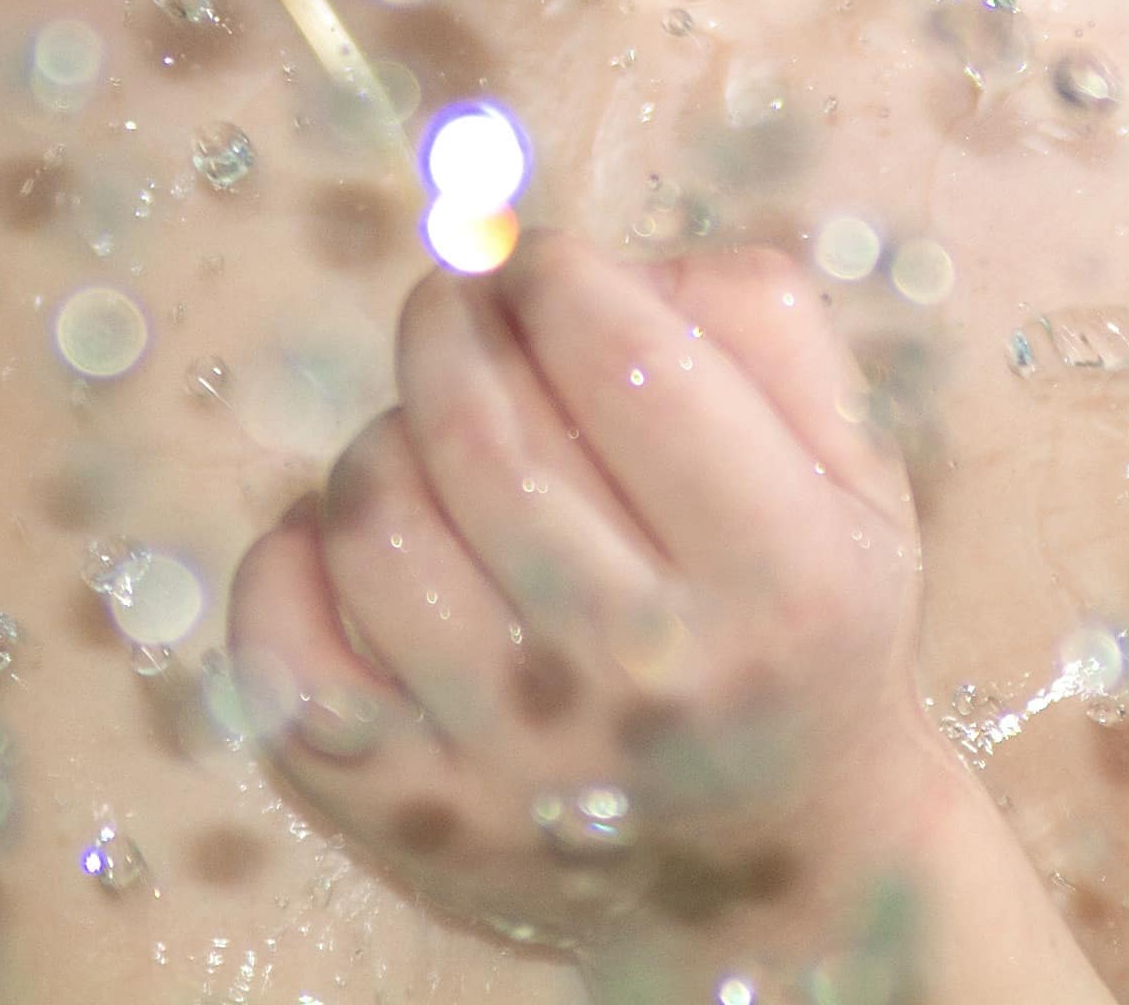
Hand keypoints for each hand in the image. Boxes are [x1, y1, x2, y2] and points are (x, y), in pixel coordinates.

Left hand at [228, 231, 975, 980]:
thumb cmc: (805, 613)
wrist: (791, 867)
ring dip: (385, 437)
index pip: (615, 357)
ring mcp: (517, 768)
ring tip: (434, 443)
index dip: (548, 270)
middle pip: (479, 430)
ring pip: (374, 519)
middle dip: (450, 323)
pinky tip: (348, 535)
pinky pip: (279, 656)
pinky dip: (287, 561)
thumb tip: (586, 261)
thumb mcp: (848, 461)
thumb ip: (749, 314)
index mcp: (781, 581)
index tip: (534, 262)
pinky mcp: (412, 824)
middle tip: (460, 306)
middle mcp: (648, 685)